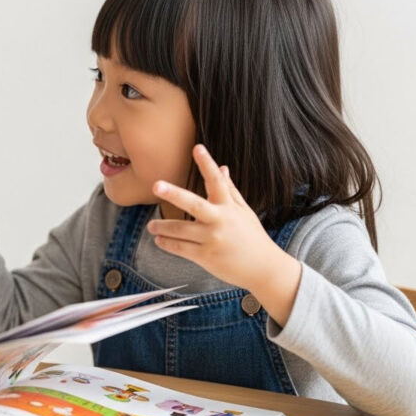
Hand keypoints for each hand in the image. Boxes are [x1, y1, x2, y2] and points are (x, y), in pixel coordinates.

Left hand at [146, 144, 301, 325]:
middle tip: (156, 185)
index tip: (197, 147)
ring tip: (151, 225)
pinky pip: (180, 248)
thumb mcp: (244, 212)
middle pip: (194, 204)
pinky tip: (159, 239)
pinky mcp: (206, 257)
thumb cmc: (252, 236)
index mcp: (229, 207)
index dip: (207, 163)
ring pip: (180, 230)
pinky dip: (167, 243)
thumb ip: (230, 190)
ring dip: (162, 226)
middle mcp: (220, 221)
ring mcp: (212, 239)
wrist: (264, 269)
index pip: (216, 181)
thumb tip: (222, 167)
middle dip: (174, 194)